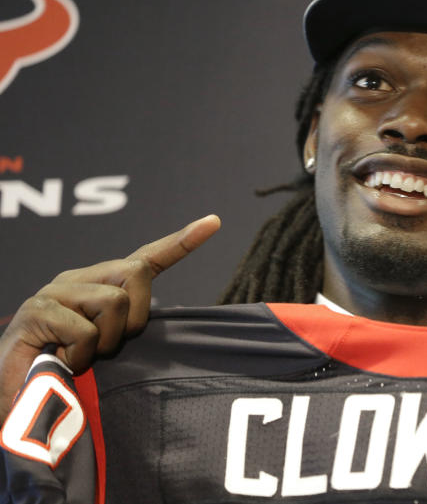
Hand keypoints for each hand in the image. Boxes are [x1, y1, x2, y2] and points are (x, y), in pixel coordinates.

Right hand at [0, 214, 220, 420]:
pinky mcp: (38, 310)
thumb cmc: (65, 374)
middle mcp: (78, 280)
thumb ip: (127, 326)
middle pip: (137, 273)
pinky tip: (61, 360)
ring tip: (79, 356)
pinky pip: (85, 330)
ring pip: (114, 301)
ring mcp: (55, 292)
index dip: (182, 242)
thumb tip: (150, 315)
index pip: (145, 259)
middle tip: (106, 345)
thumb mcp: (106, 347)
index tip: (214, 222)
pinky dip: (81, 354)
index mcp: (99, 286)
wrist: (14, 398)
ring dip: (104, 341)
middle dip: (135, 316)